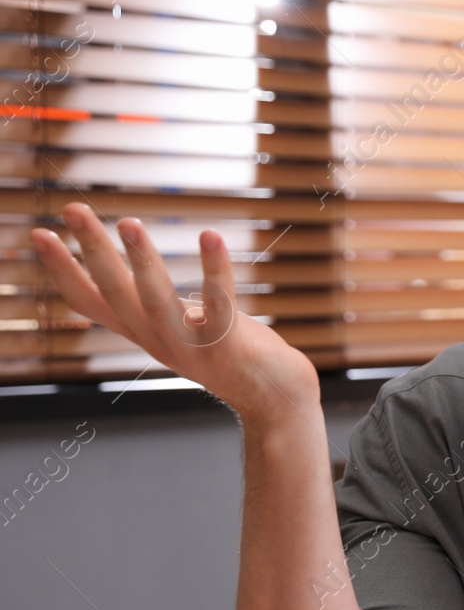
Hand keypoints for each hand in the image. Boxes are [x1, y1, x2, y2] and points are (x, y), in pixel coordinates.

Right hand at [30, 202, 319, 423]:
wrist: (277, 401)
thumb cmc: (233, 355)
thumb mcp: (182, 330)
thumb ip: (158, 306)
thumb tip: (135, 272)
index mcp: (145, 334)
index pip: (91, 303)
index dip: (63, 271)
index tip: (40, 233)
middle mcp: (160, 343)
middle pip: (116, 295)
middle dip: (94, 251)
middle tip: (74, 208)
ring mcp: (193, 349)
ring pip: (158, 303)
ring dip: (143, 262)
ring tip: (127, 222)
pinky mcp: (230, 348)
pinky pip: (219, 305)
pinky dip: (214, 269)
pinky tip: (209, 236)